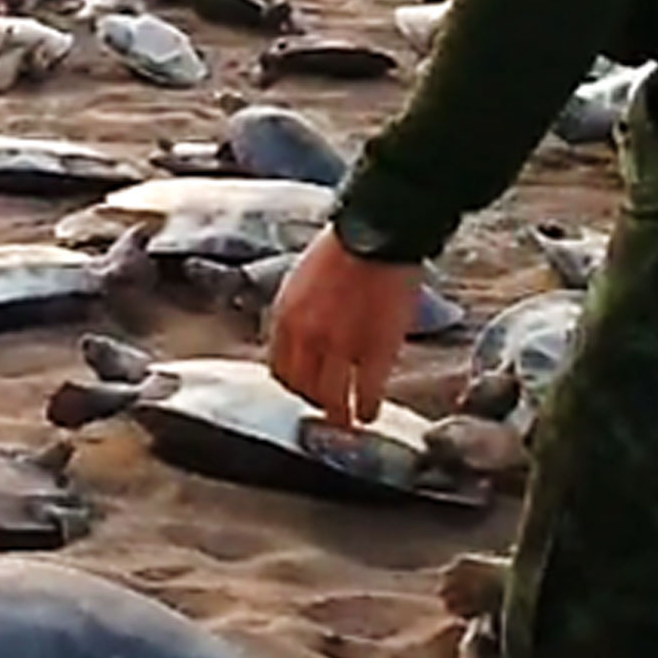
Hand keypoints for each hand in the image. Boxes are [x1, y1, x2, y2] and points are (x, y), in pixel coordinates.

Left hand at [266, 226, 424, 427]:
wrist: (377, 234)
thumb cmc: (344, 248)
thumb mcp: (303, 280)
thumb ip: (300, 313)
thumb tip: (304, 336)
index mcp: (286, 317)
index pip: (279, 368)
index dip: (292, 384)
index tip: (301, 388)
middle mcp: (306, 338)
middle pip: (302, 388)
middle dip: (312, 401)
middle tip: (323, 409)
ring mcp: (340, 348)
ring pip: (331, 398)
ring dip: (337, 415)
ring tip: (345, 422)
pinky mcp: (375, 352)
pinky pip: (367, 393)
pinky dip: (368, 409)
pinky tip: (369, 414)